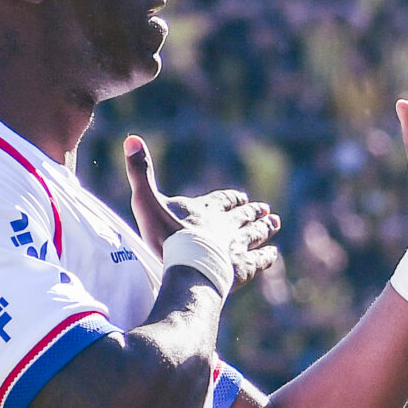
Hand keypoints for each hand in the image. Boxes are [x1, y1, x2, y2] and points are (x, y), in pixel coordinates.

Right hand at [123, 136, 279, 286]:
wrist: (187, 266)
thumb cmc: (164, 235)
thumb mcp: (145, 200)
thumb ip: (139, 172)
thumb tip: (131, 139)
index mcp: (205, 210)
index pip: (220, 200)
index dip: (229, 199)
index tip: (241, 196)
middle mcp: (225, 226)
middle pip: (242, 216)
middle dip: (252, 212)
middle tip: (266, 208)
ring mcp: (237, 246)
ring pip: (255, 234)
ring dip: (265, 228)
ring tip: (276, 222)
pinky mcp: (243, 267)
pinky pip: (260, 260)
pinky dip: (267, 257)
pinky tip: (273, 254)